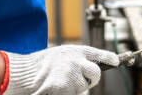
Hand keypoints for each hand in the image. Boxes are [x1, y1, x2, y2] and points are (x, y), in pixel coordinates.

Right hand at [4, 45, 118, 94]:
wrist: (25, 72)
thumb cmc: (41, 64)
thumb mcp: (61, 54)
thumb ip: (76, 58)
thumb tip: (90, 67)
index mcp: (75, 50)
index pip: (98, 54)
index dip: (108, 57)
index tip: (116, 60)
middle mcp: (77, 61)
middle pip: (96, 74)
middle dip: (92, 79)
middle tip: (82, 79)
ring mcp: (72, 74)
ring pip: (83, 87)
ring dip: (74, 87)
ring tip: (59, 80)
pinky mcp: (66, 87)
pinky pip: (74, 93)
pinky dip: (67, 92)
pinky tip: (57, 87)